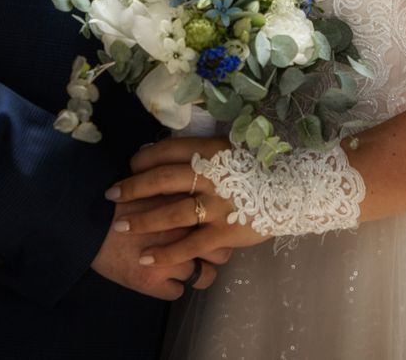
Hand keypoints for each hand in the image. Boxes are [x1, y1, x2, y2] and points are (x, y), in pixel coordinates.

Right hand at [90, 196, 222, 298]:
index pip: (221, 223)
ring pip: (204, 277)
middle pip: (221, 251)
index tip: (206, 230)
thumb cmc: (115, 198)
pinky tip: (158, 277)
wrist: (83, 219)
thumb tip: (190, 191)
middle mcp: (185, 233)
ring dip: (195, 272)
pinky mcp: (152, 281)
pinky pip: (177, 292)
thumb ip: (176, 192)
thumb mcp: (151, 185)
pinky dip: (169, 287)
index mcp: (186, 206)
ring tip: (180, 267)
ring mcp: (171, 259)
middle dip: (211, 252)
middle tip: (197, 250)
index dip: (215, 229)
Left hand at [108, 138, 266, 268]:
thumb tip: (164, 155)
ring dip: (142, 220)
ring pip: (171, 212)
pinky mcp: (225, 232)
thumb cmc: (258, 167)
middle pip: (161, 180)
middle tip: (111, 195)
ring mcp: (218, 205)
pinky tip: (147, 258)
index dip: (142, 158)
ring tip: (121, 227)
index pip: (166, 151)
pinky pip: (189, 244)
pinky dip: (166, 253)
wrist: (294, 189)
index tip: (130, 167)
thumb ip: (200, 153)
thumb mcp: (229, 149)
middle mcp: (210, 176)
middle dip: (132, 188)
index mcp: (210, 151)